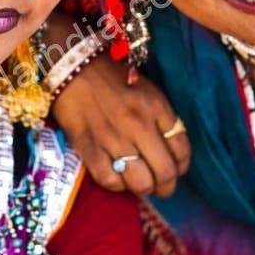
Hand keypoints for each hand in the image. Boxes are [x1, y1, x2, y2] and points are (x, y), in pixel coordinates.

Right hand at [52, 51, 190, 196]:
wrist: (72, 65)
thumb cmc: (112, 76)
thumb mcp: (147, 90)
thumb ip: (161, 118)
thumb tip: (169, 151)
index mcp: (156, 107)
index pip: (182, 150)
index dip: (182, 167)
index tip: (175, 169)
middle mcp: (138, 125)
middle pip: (165, 172)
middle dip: (167, 186)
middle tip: (162, 186)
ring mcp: (113, 138)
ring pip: (140, 183)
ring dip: (144, 189)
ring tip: (140, 185)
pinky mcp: (88, 148)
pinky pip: (110, 181)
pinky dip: (117, 186)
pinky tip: (118, 179)